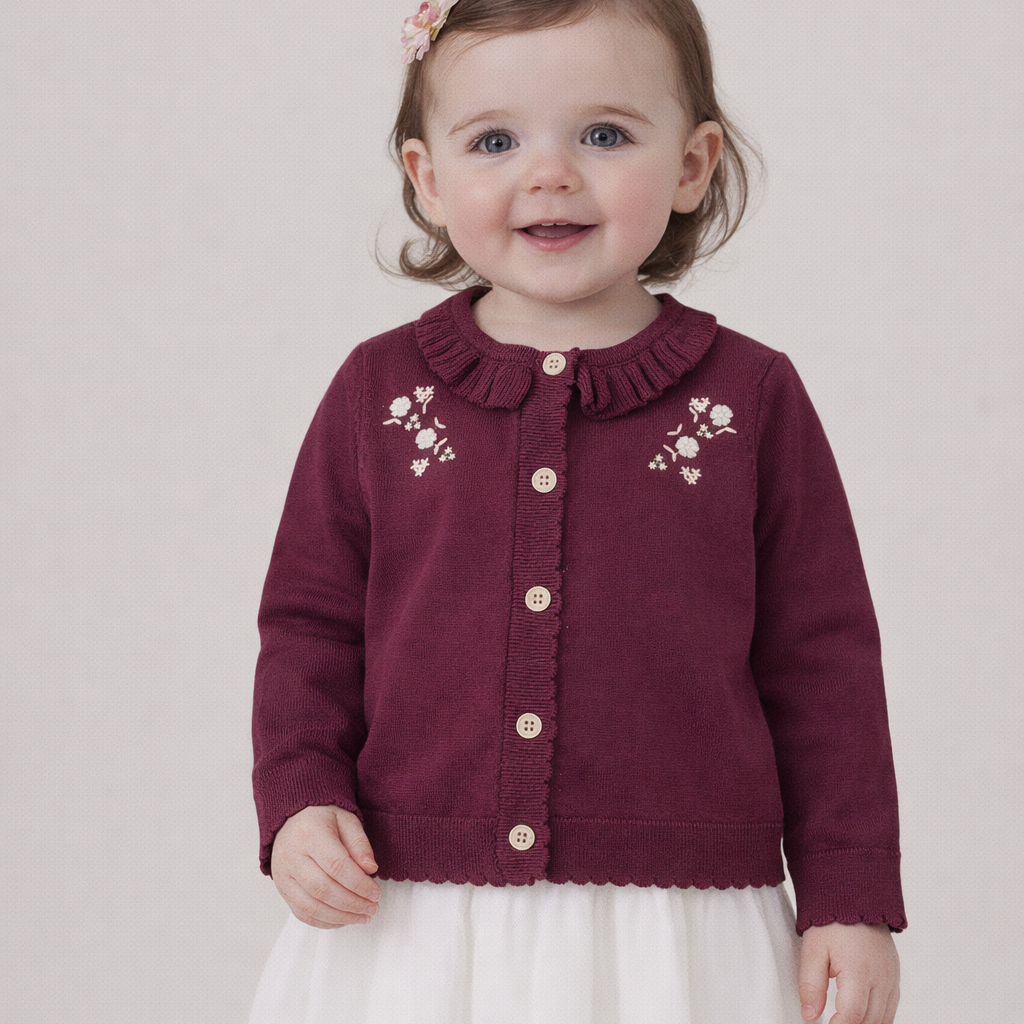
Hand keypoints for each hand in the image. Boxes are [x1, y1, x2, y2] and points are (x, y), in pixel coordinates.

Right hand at [270, 805, 382, 928]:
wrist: (292, 818)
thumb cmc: (322, 818)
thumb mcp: (346, 819)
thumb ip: (359, 843)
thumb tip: (370, 869)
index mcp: (309, 834)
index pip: (336, 866)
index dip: (359, 884)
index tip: (376, 893)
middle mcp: (291, 856)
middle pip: (323, 889)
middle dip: (352, 904)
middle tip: (372, 908)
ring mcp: (283, 875)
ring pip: (311, 907)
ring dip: (341, 917)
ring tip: (362, 917)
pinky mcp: (282, 889)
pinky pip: (302, 913)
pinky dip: (325, 922)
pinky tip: (343, 920)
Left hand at [799, 921, 899, 1023]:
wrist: (855, 898)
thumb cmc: (831, 922)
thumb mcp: (813, 950)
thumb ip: (810, 985)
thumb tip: (809, 1016)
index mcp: (859, 972)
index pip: (853, 1016)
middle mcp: (881, 979)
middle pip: (870, 1021)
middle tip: (833, 1023)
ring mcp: (891, 978)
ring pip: (884, 1018)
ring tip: (844, 1020)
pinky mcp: (895, 976)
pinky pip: (891, 1008)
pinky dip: (878, 1018)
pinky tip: (863, 1019)